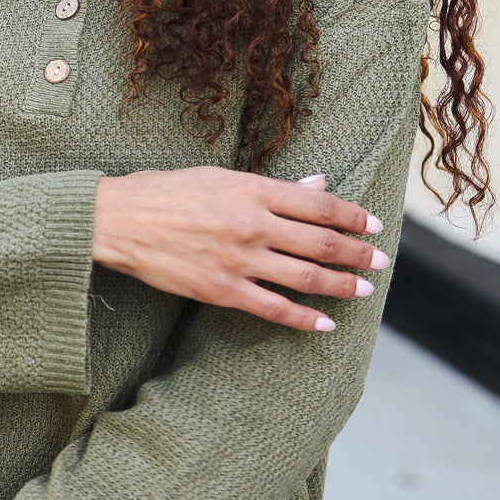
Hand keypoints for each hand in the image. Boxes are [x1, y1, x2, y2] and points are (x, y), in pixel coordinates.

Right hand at [93, 169, 387, 332]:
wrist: (118, 220)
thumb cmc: (166, 191)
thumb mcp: (222, 176)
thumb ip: (273, 186)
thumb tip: (317, 185)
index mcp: (253, 190)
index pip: (320, 205)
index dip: (354, 216)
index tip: (374, 225)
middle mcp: (253, 224)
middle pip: (322, 242)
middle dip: (358, 253)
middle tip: (381, 261)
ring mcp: (239, 259)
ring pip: (305, 277)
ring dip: (341, 285)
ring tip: (364, 289)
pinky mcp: (221, 290)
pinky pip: (273, 309)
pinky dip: (304, 319)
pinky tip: (325, 324)